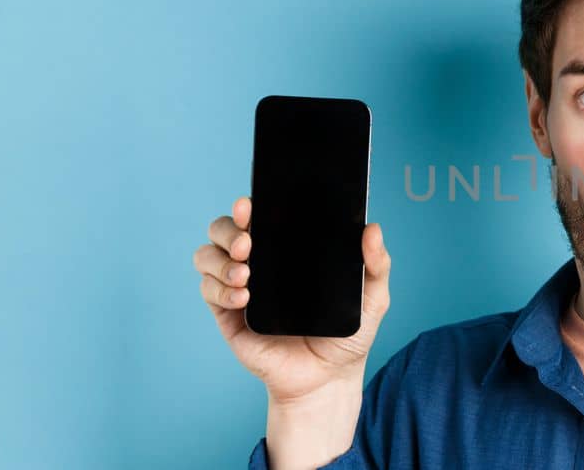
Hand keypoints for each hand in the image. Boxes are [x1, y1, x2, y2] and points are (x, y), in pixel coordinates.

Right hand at [191, 196, 391, 467]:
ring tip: (246, 275)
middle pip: (223, 229)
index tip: (249, 206)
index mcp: (287, 249)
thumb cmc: (346, 334)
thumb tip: (372, 229)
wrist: (328, 378)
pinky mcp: (228, 315)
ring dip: (220, 260)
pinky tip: (244, 299)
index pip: (259, 216)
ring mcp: (239, 287)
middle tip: (248, 243)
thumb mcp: (371, 298)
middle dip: (228, 230)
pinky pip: (209, 292)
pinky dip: (220, 291)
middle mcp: (258, 262)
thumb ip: (376, 264)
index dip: (247, 206)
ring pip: (207, 256)